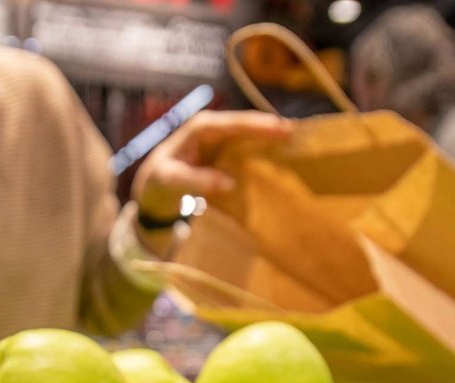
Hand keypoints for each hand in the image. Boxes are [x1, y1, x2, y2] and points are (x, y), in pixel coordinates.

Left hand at [131, 110, 291, 221]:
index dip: (259, 125)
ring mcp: (221, 138)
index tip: (281, 128)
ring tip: (298, 142)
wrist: (155, 186)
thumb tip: (230, 183)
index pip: (235, 123)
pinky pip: (249, 146)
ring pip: (251, 134)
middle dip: (273, 127)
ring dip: (272, 137)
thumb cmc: (161, 180)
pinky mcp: (226, 150)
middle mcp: (214, 127)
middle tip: (299, 133)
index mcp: (202, 127)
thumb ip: (198, 181)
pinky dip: (265, 149)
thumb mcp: (173, 181)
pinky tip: (282, 155)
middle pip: (248, 124)